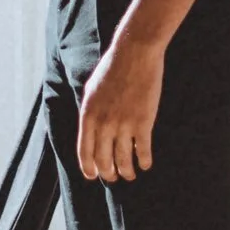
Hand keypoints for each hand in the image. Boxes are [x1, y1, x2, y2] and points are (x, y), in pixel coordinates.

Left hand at [77, 33, 164, 181]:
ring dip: (127, 171)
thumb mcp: (92, 90)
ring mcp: (124, 125)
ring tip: (130, 174)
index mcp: (88, 116)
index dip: (89, 168)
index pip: (84, 152)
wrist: (135, 53)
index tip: (93, 175)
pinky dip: (144, 161)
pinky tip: (145, 164)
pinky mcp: (143, 123)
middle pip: (104, 161)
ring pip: (123, 160)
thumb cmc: (113, 68)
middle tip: (114, 176)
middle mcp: (104, 124)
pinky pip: (143, 151)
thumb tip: (90, 131)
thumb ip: (90, 112)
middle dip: (108, 173)